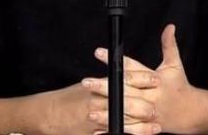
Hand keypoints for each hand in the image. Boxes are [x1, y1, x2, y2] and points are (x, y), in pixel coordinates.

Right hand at [36, 81, 159, 134]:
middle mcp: (98, 101)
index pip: (124, 79)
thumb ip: (105, 84)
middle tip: (158, 107)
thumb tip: (123, 78)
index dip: (142, 79)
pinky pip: (113, 134)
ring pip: (123, 121)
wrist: (48, 114)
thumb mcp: (87, 88)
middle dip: (144, 105)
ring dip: (140, 125)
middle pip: (127, 102)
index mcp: (99, 86)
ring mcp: (96, 119)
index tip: (157, 79)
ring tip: (155, 128)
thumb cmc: (68, 100)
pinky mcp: (94, 133)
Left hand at [83, 24, 201, 133]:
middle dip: (106, 87)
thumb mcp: (174, 64)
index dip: (115, 61)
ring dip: (108, 112)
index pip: (132, 68)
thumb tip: (169, 26)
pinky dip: (113, 130)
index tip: (98, 52)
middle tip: (87, 82)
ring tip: (90, 110)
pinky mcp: (145, 127)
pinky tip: (97, 130)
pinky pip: (128, 130)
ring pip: (126, 113)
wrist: (191, 113)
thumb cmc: (179, 86)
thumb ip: (169, 45)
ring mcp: (148, 114)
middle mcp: (151, 97)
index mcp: (156, 81)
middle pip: (126, 91)